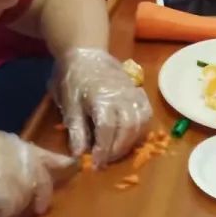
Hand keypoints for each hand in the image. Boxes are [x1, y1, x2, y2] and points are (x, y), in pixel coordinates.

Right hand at [0, 131, 73, 216]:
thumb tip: (24, 179)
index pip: (35, 149)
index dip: (52, 160)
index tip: (70, 164)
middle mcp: (10, 148)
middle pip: (40, 170)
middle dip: (43, 189)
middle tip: (43, 205)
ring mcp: (12, 167)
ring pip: (27, 192)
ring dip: (13, 208)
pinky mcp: (11, 189)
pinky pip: (14, 209)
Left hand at [54, 48, 151, 167]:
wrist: (85, 53)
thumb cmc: (73, 78)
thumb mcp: (68, 103)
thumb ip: (76, 128)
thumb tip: (79, 154)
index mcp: (101, 98)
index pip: (107, 129)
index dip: (103, 150)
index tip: (96, 164)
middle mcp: (121, 95)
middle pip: (127, 128)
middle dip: (117, 149)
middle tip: (105, 161)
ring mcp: (132, 92)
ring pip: (140, 122)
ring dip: (130, 141)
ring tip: (117, 151)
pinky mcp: (138, 90)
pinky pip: (147, 112)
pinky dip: (142, 128)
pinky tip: (131, 136)